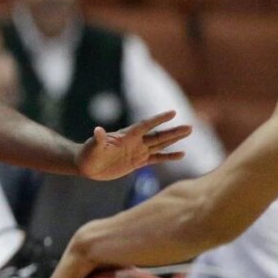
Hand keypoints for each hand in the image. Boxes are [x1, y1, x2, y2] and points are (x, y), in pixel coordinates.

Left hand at [76, 110, 191, 180]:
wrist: (87, 165)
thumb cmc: (88, 153)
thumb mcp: (93, 146)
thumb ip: (98, 139)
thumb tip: (98, 130)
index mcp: (126, 135)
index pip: (145, 125)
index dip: (158, 119)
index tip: (173, 112)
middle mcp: (134, 141)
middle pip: (158, 135)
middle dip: (173, 131)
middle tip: (190, 126)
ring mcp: (137, 151)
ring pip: (160, 144)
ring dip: (174, 139)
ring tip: (188, 132)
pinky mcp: (138, 162)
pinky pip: (156, 158)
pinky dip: (168, 156)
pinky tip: (181, 154)